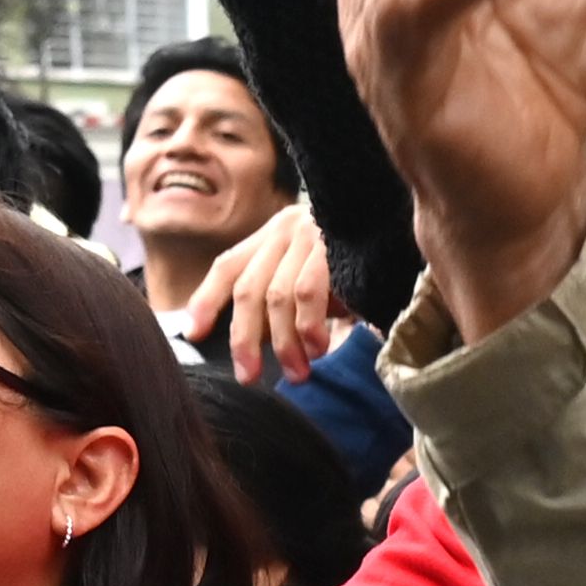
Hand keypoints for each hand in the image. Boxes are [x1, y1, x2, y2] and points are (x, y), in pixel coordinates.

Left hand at [186, 200, 341, 381]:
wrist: (392, 209)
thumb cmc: (356, 250)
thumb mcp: (312, 266)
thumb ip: (286, 292)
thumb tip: (264, 342)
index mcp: (272, 235)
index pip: (228, 266)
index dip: (206, 301)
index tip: (193, 334)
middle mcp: (284, 230)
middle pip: (248, 289)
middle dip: (244, 339)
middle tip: (248, 376)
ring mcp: (308, 234)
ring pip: (277, 297)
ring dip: (284, 342)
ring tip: (297, 373)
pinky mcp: (332, 245)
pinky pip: (308, 292)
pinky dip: (308, 326)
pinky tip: (318, 348)